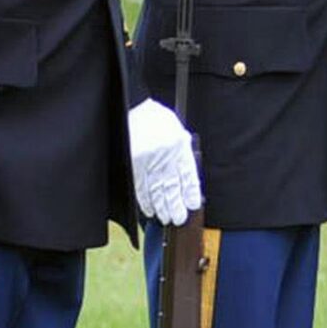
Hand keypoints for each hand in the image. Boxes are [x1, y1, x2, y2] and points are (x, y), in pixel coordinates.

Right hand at [125, 98, 203, 224]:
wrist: (133, 108)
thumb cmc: (155, 119)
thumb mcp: (177, 131)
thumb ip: (183, 151)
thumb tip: (186, 174)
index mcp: (179, 146)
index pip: (188, 175)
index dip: (190, 192)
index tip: (192, 205)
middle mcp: (165, 155)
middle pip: (172, 186)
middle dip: (176, 205)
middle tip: (178, 219)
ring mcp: (148, 161)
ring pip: (156, 190)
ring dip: (161, 206)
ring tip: (165, 217)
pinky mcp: (134, 164)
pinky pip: (140, 187)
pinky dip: (145, 200)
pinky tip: (149, 209)